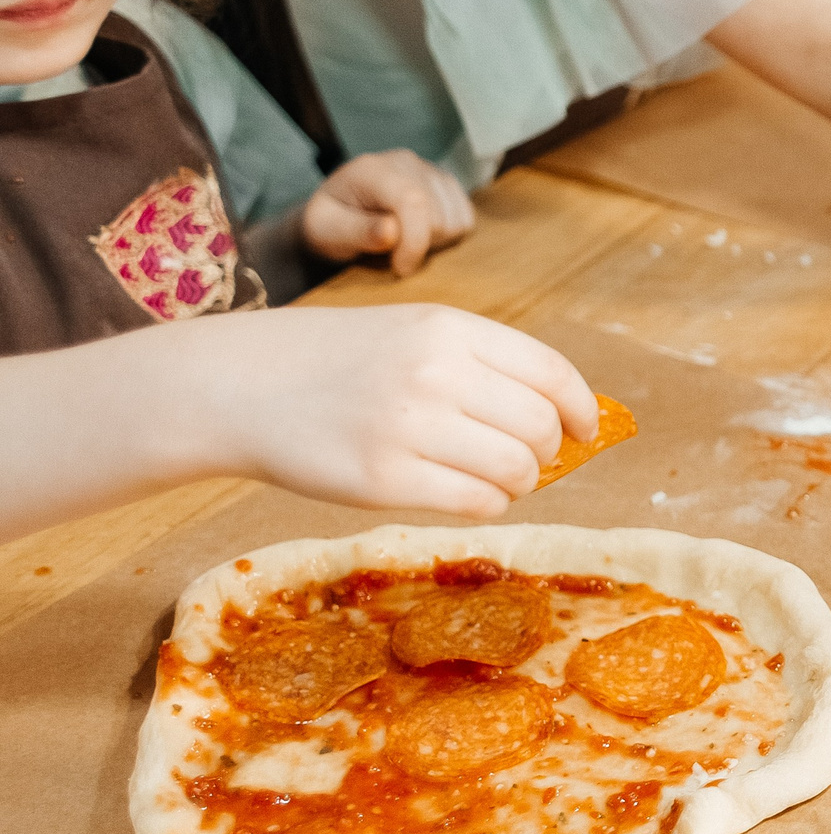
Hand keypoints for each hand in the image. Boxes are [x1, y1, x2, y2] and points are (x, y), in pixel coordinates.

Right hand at [194, 306, 598, 517]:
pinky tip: (465, 494)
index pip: (552, 373)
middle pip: (540, 427)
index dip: (581, 409)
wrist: (242, 384)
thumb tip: (564, 421)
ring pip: (516, 471)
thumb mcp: (415, 332)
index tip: (584, 430)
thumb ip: (484, 364)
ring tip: (492, 478)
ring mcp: (408, 427)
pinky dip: (488, 505)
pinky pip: (477, 503)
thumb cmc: (342, 361)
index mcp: (449, 329)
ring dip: (519, 483)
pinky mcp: (382, 479)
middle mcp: (435, 372)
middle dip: (546, 451)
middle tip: (524, 459)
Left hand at [299, 150, 473, 275]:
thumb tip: (391, 232)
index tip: (400, 269)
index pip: (413, 201)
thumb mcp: (327, 233)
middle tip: (392, 253)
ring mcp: (431, 171)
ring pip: (457, 220)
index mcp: (373, 170)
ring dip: (434, 242)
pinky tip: (420, 235)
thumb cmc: (330, 226)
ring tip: (404, 242)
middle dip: (419, 245)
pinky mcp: (447, 185)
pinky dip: (448, 236)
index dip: (414, 241)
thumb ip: (356, 231)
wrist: (338, 216)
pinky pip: (466, 219)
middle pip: (439, 216)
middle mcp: (407, 162)